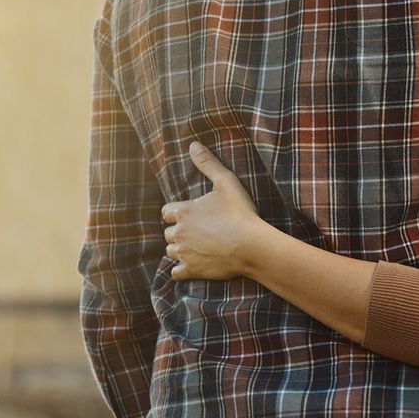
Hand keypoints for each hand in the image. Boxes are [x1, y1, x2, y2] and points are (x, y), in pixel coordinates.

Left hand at [162, 141, 264, 280]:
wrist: (251, 246)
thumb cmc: (240, 212)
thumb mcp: (226, 182)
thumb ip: (207, 163)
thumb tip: (193, 145)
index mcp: (184, 212)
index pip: (167, 211)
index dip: (177, 212)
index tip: (191, 214)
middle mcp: (178, 232)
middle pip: (168, 232)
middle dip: (179, 231)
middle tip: (199, 230)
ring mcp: (183, 253)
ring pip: (170, 251)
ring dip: (180, 249)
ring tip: (198, 246)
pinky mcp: (190, 270)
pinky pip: (175, 272)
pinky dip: (182, 269)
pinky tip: (194, 264)